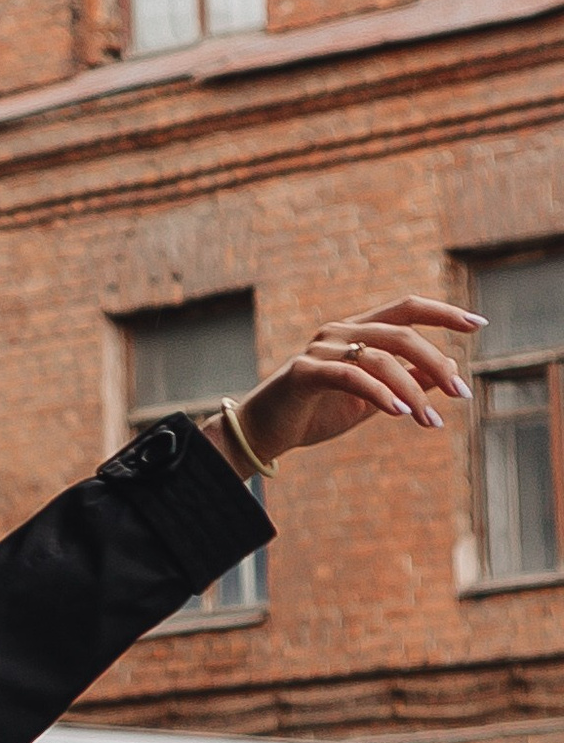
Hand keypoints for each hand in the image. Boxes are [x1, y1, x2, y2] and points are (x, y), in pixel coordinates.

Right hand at [212, 298, 482, 475]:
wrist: (264, 433)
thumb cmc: (317, 412)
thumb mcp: (372, 398)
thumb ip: (405, 382)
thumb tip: (447, 374)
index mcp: (357, 331)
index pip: (407, 309)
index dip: (443, 312)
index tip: (478, 324)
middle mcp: (339, 331)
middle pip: (401, 333)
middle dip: (437, 362)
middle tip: (462, 393)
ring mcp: (320, 350)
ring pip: (380, 358)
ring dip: (413, 391)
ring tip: (431, 421)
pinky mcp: (304, 372)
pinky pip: (350, 376)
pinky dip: (379, 393)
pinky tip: (400, 413)